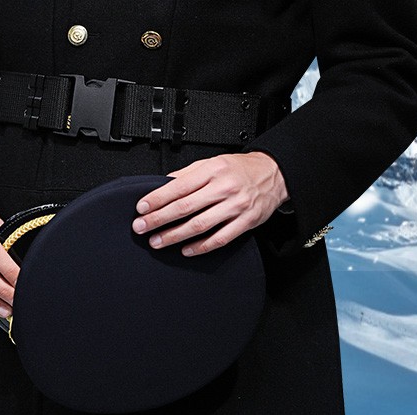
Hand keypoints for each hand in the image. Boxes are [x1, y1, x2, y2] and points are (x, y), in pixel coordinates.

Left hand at [132, 151, 288, 255]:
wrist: (274, 173)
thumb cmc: (240, 169)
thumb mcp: (212, 162)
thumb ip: (188, 174)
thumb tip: (163, 184)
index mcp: (212, 170)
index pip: (178, 187)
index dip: (157, 199)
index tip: (141, 208)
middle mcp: (223, 188)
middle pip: (185, 207)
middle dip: (159, 219)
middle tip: (142, 227)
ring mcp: (235, 206)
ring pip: (200, 225)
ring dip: (175, 235)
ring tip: (158, 241)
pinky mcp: (245, 222)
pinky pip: (220, 238)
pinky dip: (201, 247)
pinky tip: (186, 250)